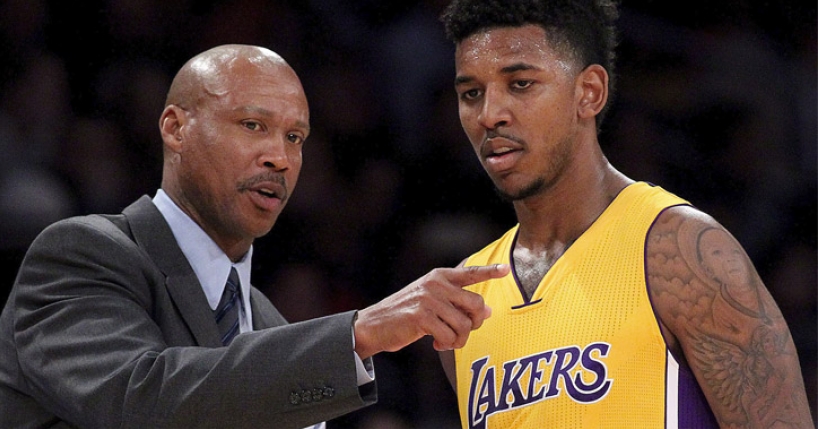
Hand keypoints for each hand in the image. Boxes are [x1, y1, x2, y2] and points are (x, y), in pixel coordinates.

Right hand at [353, 264, 509, 358]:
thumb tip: (487, 311)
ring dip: (459, 340)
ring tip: (445, 341)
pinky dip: (445, 345)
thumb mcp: (431, 302)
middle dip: (474, 324)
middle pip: (476, 305)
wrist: (374, 325)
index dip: (490, 271)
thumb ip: (457, 303)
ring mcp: (428, 299)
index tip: (506, 269)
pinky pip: (449, 337)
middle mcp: (436, 284)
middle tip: (460, 333)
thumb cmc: (405, 314)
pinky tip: (435, 343)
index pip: (470, 272)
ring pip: (464, 325)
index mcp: (439, 276)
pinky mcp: (421, 317)